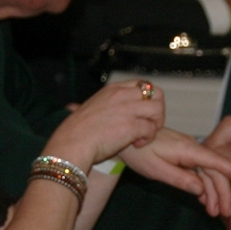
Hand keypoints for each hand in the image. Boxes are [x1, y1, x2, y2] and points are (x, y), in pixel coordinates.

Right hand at [46, 79, 164, 167]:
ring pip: (158, 109)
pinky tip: (136, 144)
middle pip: (156, 93)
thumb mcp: (93, 107)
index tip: (141, 114)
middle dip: (157, 110)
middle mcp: (123, 95)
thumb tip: (111, 113)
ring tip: (143, 136)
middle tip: (149, 124)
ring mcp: (128, 109)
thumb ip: (108, 106)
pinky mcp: (131, 126)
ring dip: (155, 124)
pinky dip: (147, 138)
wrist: (72, 142)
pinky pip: (151, 129)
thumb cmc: (78, 131)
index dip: (147, 100)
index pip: (143, 85)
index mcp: (114, 89)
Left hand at [120, 127, 230, 216]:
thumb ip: (180, 179)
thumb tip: (201, 190)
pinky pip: (199, 171)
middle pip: (215, 172)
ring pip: (208, 173)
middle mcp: (192, 148)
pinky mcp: (183, 155)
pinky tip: (204, 200)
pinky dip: (204, 186)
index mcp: (188, 150)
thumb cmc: (137, 151)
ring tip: (214, 212)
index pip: (218, 162)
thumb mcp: (157, 169)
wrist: (125, 136)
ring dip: (213, 193)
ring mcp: (188, 151)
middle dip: (224, 193)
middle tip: (226, 213)